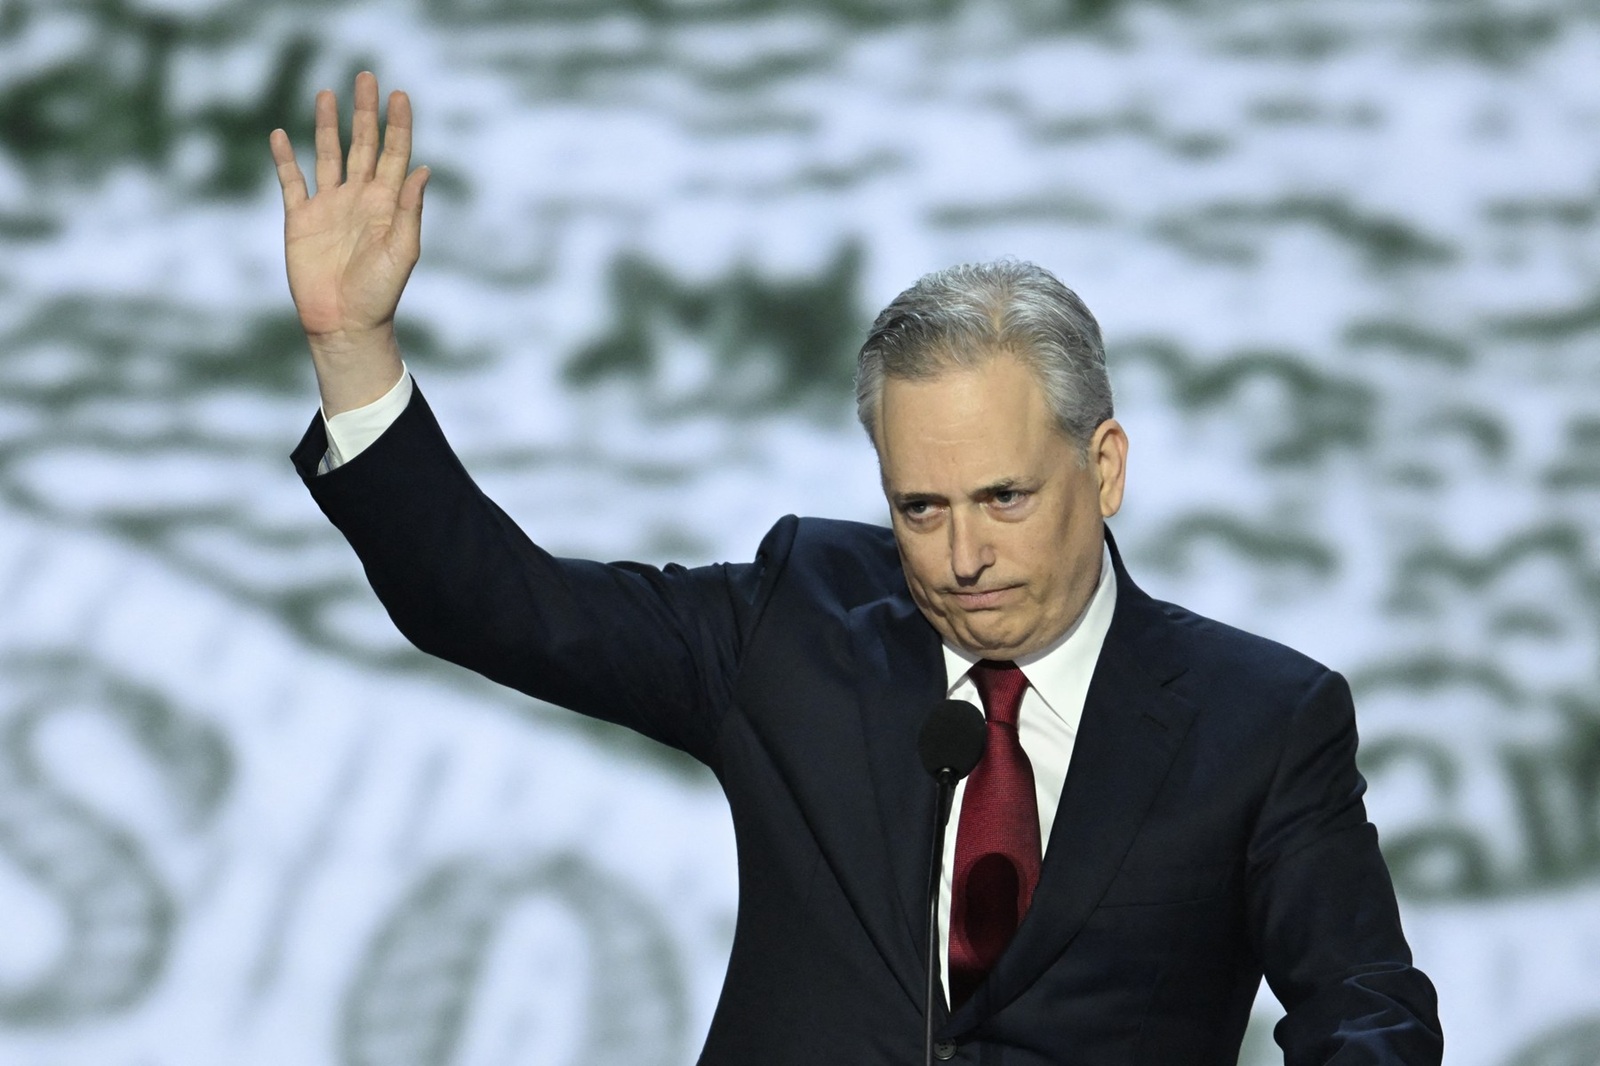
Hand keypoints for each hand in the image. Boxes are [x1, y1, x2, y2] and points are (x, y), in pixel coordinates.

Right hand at [269, 71, 429, 413]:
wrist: (345, 323)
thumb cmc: (380, 293)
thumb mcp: (402, 251)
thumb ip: (409, 209)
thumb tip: (421, 168)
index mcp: (387, 204)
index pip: (394, 154)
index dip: (397, 124)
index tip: (399, 95)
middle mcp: (359, 198)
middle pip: (362, 145)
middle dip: (364, 112)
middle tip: (365, 77)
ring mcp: (329, 206)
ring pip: (327, 155)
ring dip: (326, 125)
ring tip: (327, 94)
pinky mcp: (300, 219)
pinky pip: (291, 182)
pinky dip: (285, 159)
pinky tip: (281, 135)